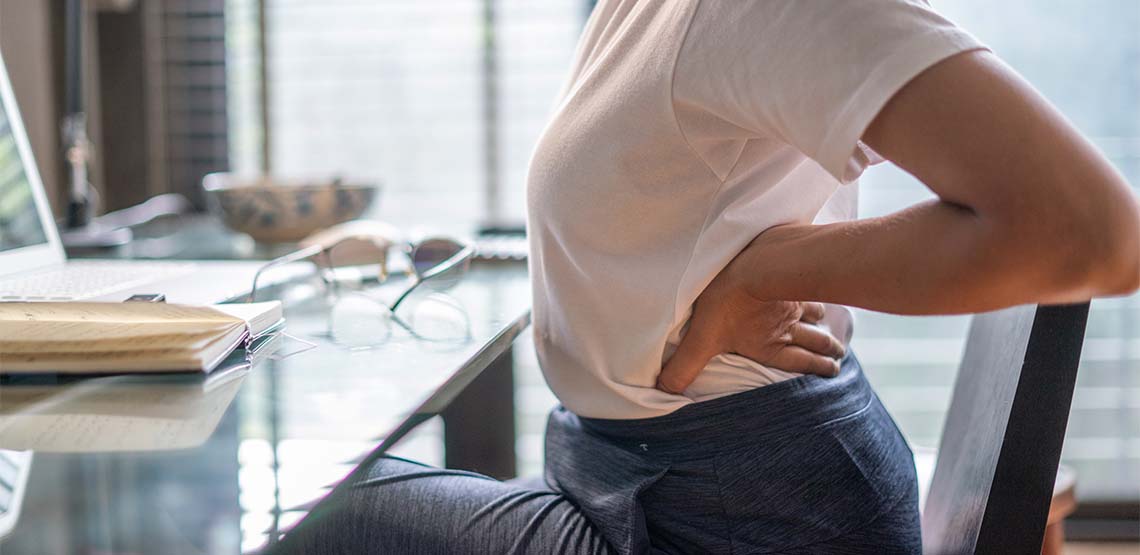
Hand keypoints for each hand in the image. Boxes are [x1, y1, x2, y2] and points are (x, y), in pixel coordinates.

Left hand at [655, 241, 845, 393]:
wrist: (756, 261)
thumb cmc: (727, 300)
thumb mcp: (701, 338)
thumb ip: (684, 366)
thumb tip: (664, 391)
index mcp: (769, 344)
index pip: (798, 362)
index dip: (816, 368)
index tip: (834, 372)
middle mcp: (786, 326)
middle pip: (814, 341)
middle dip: (827, 350)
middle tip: (839, 357)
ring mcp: (793, 300)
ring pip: (816, 314)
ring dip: (823, 322)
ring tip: (831, 326)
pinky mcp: (793, 275)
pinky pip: (809, 285)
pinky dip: (817, 288)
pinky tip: (818, 283)